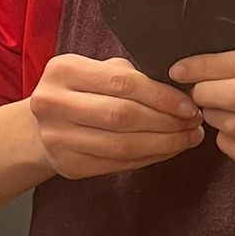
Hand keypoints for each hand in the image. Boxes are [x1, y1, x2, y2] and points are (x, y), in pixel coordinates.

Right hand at [29, 54, 202, 178]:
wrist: (40, 127)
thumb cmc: (80, 93)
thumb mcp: (97, 71)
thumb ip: (129, 76)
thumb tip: (179, 89)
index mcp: (63, 70)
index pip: (122, 83)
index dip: (161, 96)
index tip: (188, 104)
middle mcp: (53, 103)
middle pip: (122, 116)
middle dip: (166, 121)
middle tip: (194, 122)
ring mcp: (57, 138)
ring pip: (122, 145)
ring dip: (163, 144)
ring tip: (188, 138)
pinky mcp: (68, 165)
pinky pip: (118, 164)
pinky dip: (149, 158)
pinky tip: (168, 150)